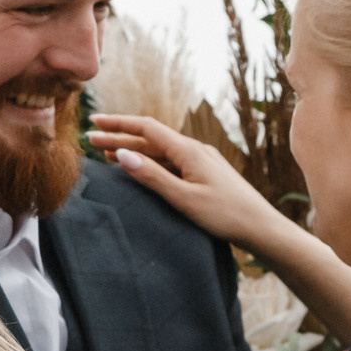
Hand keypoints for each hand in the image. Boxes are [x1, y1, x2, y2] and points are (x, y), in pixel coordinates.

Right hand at [86, 113, 286, 248]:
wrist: (260, 227)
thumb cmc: (225, 215)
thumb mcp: (184, 198)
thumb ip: (152, 176)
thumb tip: (122, 155)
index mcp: (188, 151)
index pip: (147, 129)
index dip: (119, 124)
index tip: (95, 123)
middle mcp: (194, 150)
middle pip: (151, 139)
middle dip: (120, 138)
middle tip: (90, 140)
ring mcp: (201, 161)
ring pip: (160, 151)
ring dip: (133, 150)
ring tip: (106, 153)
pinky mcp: (204, 173)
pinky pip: (170, 162)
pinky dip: (149, 162)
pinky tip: (139, 168)